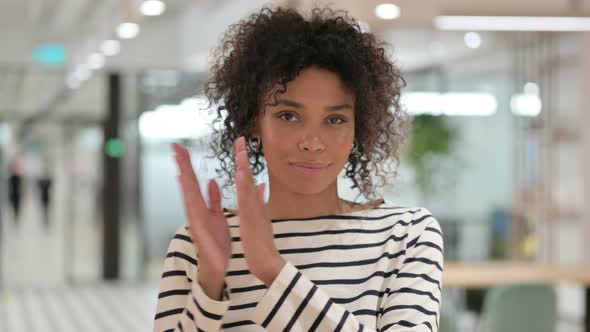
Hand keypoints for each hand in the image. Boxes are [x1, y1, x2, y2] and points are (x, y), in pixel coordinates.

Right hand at [173, 143, 231, 275]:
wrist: (217, 266)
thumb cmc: (216, 242)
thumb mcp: (217, 216)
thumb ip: (214, 199)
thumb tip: (211, 181)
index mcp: (201, 207)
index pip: (193, 182)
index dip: (187, 164)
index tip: (181, 148)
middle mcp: (195, 211)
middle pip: (187, 184)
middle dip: (182, 165)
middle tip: (175, 146)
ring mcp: (194, 220)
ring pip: (188, 195)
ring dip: (184, 178)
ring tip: (179, 161)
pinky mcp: (198, 229)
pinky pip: (193, 211)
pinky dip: (189, 198)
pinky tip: (185, 184)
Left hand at [233, 136, 285, 284]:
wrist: (267, 261)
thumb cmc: (261, 243)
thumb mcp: (260, 219)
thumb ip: (259, 203)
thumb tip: (260, 188)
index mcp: (254, 204)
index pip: (248, 178)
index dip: (243, 161)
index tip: (239, 145)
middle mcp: (255, 204)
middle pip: (249, 176)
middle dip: (243, 157)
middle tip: (239, 138)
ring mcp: (254, 210)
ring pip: (248, 184)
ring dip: (244, 166)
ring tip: (240, 150)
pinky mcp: (251, 219)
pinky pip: (246, 199)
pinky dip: (243, 186)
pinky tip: (240, 174)